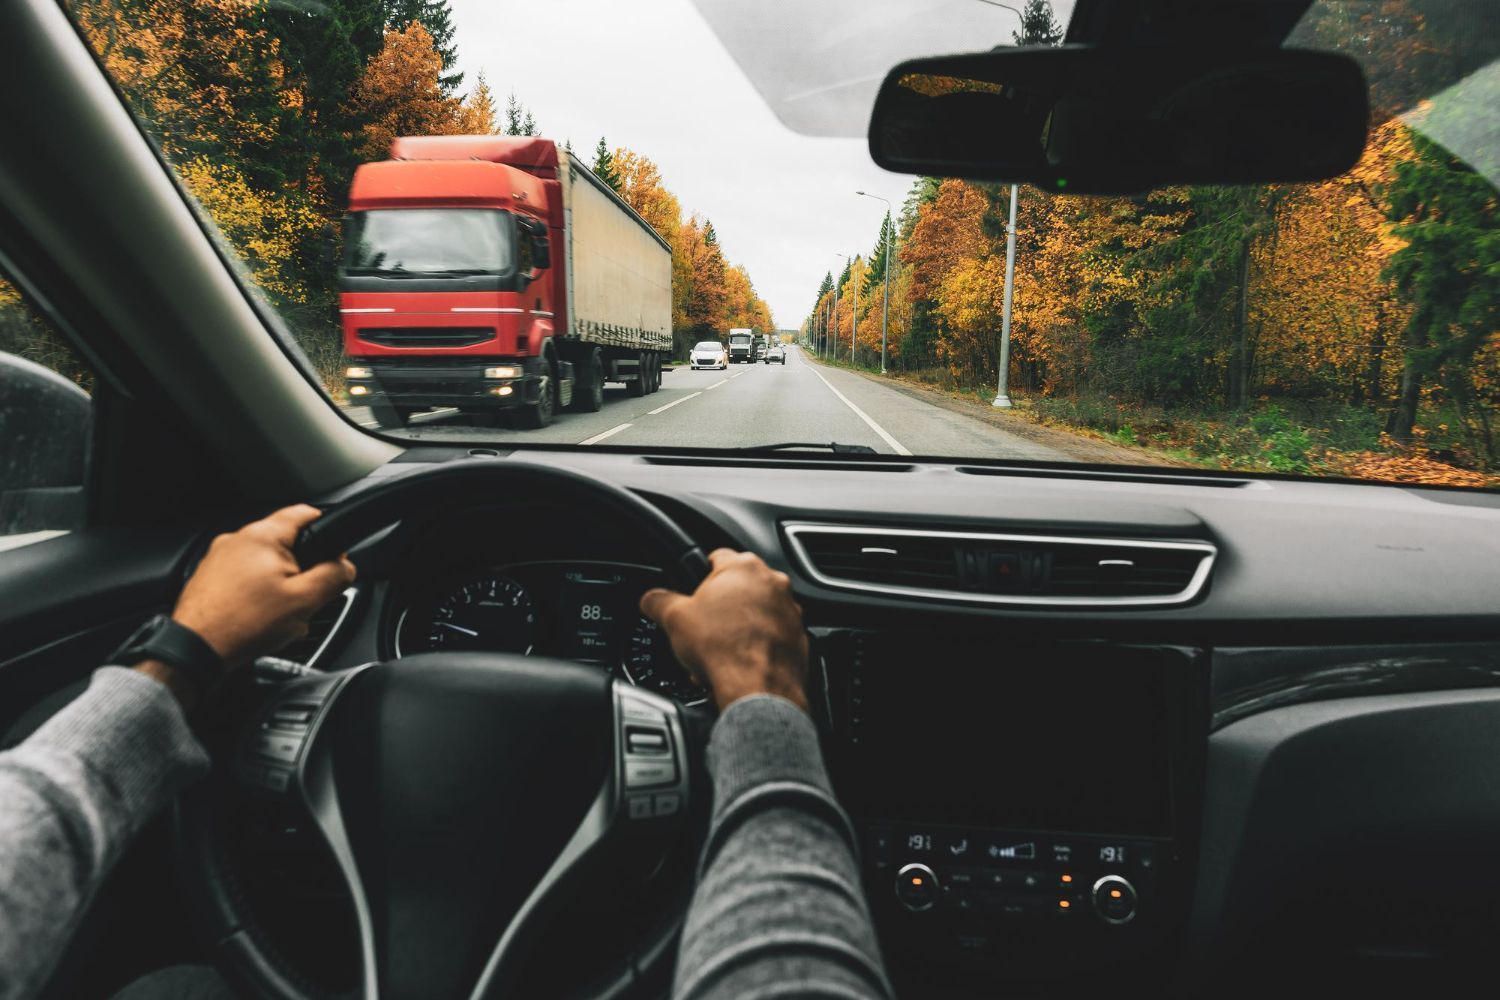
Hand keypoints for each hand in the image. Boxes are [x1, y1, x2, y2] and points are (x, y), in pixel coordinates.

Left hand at [171, 505, 356, 671]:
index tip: (335, 553)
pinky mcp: (208, 578)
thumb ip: (334, 576)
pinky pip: (245, 579)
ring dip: (280, 585)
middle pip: (286, 544)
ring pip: (266, 564)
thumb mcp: (305, 601)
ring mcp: (218, 558)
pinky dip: (257, 594)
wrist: (196, 649)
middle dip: (302, 570)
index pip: (305, 513)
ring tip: (279, 614)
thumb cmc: (242, 624)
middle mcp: (236, 540)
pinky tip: (259, 618)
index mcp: (262, 536)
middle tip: (305, 597)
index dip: (328, 530)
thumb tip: (346, 566)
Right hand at [639, 549, 807, 711]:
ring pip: (757, 612)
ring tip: (720, 650)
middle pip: (737, 587)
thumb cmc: (722, 648)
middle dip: (720, 606)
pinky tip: (739, 662)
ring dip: (739, 626)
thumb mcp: (674, 619)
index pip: (715, 557)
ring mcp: (790, 610)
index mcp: (743, 566)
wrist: (758, 688)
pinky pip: (773, 636)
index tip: (691, 592)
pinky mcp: (799, 637)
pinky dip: (758, 645)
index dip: (697, 577)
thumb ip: (659, 600)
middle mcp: (773, 582)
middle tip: (703, 627)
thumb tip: (651, 598)